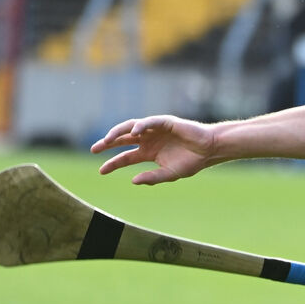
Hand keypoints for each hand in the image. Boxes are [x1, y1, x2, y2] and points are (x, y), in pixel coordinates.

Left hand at [91, 115, 216, 184]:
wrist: (209, 150)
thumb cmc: (192, 161)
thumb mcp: (169, 174)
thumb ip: (152, 178)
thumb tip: (133, 181)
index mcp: (149, 153)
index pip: (126, 157)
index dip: (113, 163)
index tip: (101, 171)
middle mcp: (148, 140)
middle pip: (123, 140)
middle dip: (108, 143)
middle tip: (95, 149)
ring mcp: (155, 130)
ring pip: (131, 128)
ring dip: (118, 132)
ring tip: (108, 139)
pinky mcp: (164, 122)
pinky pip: (149, 122)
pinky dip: (141, 125)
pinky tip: (134, 131)